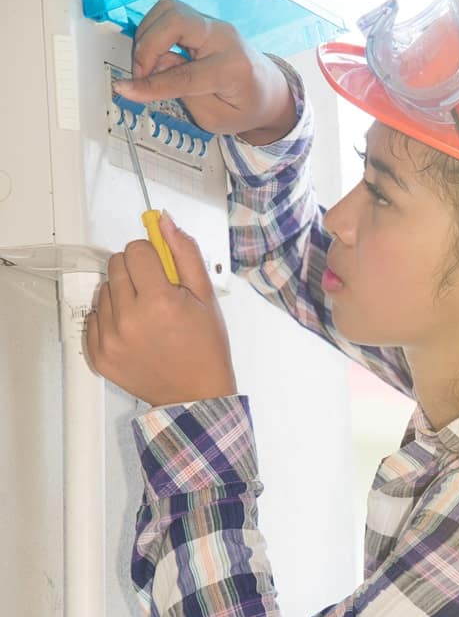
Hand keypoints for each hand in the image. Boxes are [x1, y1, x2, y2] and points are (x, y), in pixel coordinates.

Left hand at [83, 214, 237, 407]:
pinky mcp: (99, 355)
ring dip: (122, 296)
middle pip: (116, 265)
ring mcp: (110, 339)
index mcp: (158, 301)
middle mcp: (129, 319)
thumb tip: (164, 222)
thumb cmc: (205, 348)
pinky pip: (94, 318)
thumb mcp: (206, 296)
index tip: (161, 272)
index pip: (136, 249)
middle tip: (156, 296)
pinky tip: (133, 332)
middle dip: (136, 273)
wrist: (196, 394)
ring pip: (104, 290)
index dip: (152, 257)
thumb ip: (185, 253)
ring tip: (146, 317)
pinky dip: (111, 320)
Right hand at [111, 0, 296, 141]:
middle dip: (147, 46)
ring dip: (147, 35)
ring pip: (168, 9)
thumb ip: (185, 94)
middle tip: (140, 74)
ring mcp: (214, 24)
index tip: (126, 89)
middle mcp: (224, 38)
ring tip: (147, 65)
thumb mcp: (215, 119)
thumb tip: (155, 69)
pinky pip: (170, 13)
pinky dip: (154, 31)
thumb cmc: (246, 108)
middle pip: (175, 20)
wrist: (268, 90)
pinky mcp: (203, 21)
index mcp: (233, 69)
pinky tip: (155, 53)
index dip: (152, 84)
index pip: (185, 74)